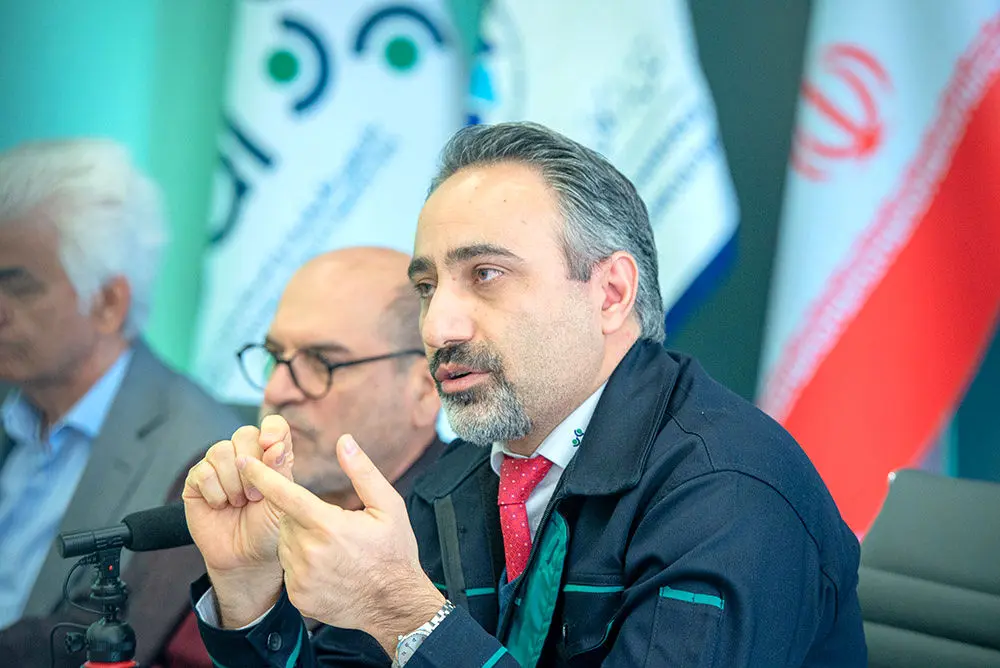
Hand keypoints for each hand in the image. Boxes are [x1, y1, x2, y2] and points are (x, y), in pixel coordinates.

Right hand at [183, 414, 293, 626]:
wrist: (247, 558)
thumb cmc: (269, 529)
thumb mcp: (283, 499)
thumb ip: (280, 470)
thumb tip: (276, 445)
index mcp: (271, 456)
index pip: (273, 425)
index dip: (271, 429)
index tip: (271, 446)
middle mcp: (245, 456)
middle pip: (244, 434)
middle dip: (251, 466)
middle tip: (256, 496)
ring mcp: (219, 467)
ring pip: (220, 450)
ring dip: (233, 481)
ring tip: (240, 503)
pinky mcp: (197, 481)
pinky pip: (202, 471)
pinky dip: (215, 491)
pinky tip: (221, 506)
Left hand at [238, 433, 444, 653]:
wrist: (395, 604)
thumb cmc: (395, 552)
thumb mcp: (388, 507)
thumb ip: (362, 472)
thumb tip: (344, 441)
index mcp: (329, 526)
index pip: (286, 495)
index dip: (263, 476)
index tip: (243, 461)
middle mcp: (309, 552)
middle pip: (287, 520)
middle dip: (302, 517)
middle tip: (334, 528)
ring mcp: (302, 578)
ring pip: (285, 545)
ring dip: (300, 541)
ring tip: (332, 550)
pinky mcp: (299, 597)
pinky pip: (289, 570)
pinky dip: (302, 565)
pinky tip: (327, 569)